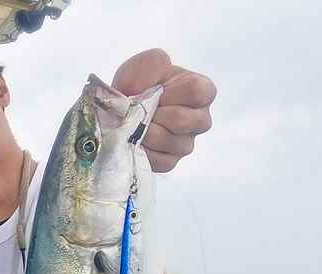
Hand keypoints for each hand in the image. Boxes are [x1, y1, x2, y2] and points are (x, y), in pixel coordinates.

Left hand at [112, 49, 216, 172]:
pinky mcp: (171, 161)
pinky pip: (161, 160)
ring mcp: (186, 143)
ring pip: (170, 142)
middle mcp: (200, 119)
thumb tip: (155, 87)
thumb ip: (153, 64)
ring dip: (145, 132)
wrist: (120, 109)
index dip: (172, 92)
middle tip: (140, 110)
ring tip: (135, 124)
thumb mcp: (144, 65)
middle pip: (183, 120)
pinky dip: (143, 150)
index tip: (157, 91)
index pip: (199, 92)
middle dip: (155, 114)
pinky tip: (134, 140)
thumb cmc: (139, 84)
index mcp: (201, 92)